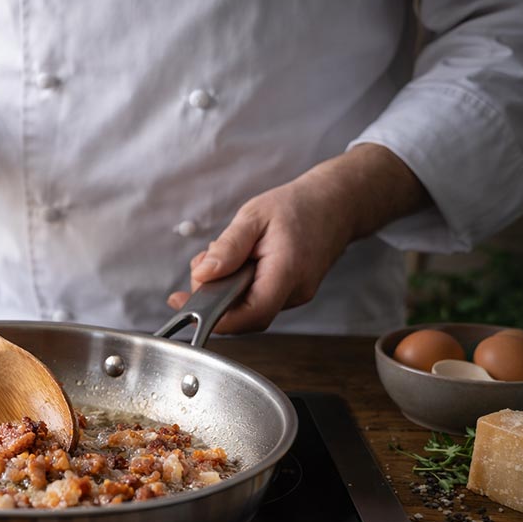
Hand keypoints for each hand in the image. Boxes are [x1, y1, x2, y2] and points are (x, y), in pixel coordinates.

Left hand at [167, 144, 427, 332]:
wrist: (337, 203)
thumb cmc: (298, 206)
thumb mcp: (254, 216)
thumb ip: (228, 247)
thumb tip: (202, 275)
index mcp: (287, 272)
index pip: (251, 314)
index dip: (215, 318)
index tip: (185, 305)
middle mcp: (295, 292)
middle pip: (245, 315)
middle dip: (214, 298)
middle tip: (200, 267)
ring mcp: (296, 296)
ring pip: (249, 308)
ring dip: (225, 289)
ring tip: (219, 257)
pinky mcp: (292, 293)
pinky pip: (258, 299)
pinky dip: (239, 286)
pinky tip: (236, 262)